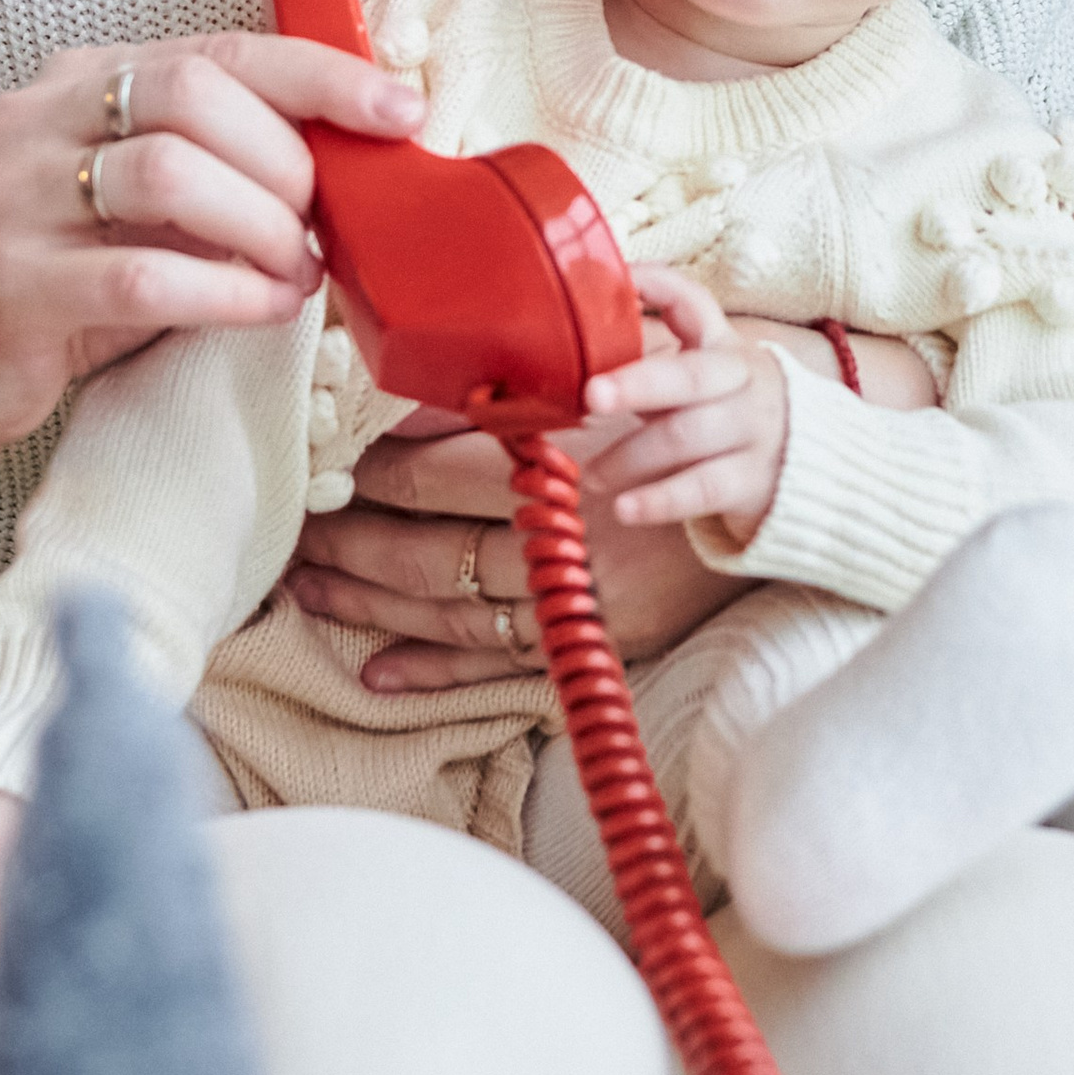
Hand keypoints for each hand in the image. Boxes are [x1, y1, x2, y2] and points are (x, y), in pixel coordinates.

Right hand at [0, 33, 422, 478]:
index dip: (319, 75)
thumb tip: (352, 157)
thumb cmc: (57, 273)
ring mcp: (15, 200)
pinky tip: (262, 309)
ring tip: (296, 269)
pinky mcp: (12, 286)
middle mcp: (38, 121)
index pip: (217, 50)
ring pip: (170, 177)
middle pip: (193, 97)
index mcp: (80, 81)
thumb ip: (216, 163)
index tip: (397, 109)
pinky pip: (144, 277)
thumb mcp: (134, 199)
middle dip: (285, 158)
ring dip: (262, 227)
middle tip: (321, 219)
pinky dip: (226, 293)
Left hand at [288, 412, 732, 692]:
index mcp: (564, 471)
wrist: (779, 486)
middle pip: (435, 554)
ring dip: (375, 607)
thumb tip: (408, 418)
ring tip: (310, 592)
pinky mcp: (595, 645)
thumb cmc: (675, 428)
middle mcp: (568, 544)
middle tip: (295, 538)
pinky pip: (500, 671)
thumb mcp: (597, 399)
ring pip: (454, 614)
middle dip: (354, 547)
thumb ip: (507, 410)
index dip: (378, 477)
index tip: (333, 471)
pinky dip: (436, 676)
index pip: (444, 479)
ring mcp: (580, 604)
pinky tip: (377, 674)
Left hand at [584, 266, 790, 543]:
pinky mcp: (751, 480)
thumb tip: (568, 361)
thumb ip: (651, 366)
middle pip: (689, 376)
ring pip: (685, 437)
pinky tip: (625, 509)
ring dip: (629, 457)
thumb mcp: (702, 378)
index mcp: (720, 346)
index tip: (619, 280)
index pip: (693, 303)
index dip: (656, 286)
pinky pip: (702, 488)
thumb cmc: (728, 412)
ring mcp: (750, 430)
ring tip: (592, 475)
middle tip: (591, 396)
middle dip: (637, 384)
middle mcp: (740, 381)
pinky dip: (660, 500)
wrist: (808, 464)